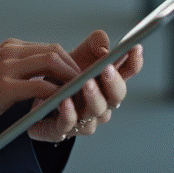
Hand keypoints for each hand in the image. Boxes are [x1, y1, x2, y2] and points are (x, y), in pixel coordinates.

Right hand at [0, 39, 81, 138]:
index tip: (79, 78)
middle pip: (55, 51)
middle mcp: (9, 53)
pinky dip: (55, 93)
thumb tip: (48, 79)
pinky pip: (40, 85)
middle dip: (74, 69)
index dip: (69, 62)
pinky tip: (60, 103)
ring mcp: (6, 68)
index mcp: (9, 49)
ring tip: (77, 94)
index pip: (49, 48)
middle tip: (84, 87)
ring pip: (51, 62)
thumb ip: (20, 71)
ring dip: (70, 78)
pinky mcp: (4, 88)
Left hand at [26, 30, 143, 143]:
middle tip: (107, 69)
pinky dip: (69, 114)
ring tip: (86, 83)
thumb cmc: (64, 74)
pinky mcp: (62, 129)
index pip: (127, 73)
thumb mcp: (80, 53)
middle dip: (114, 83)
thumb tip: (105, 49)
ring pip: (96, 113)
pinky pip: (69, 124)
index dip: (134, 61)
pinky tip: (65, 101)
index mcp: (108, 83)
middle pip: (116, 97)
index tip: (135, 47)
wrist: (38, 93)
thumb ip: (96, 43)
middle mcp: (102, 103)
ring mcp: (85, 119)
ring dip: (93, 98)